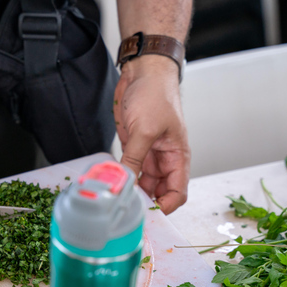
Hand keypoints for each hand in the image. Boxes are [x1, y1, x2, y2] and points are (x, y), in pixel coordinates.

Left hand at [114, 55, 190, 213]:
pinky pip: (127, 170)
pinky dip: (119, 178)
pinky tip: (108, 182)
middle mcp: (164, 159)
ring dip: (129, 191)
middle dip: (143, 202)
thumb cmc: (155, 94)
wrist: (143, 72)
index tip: (146, 213)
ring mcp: (147, 154)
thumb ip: (135, 158)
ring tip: (113, 198)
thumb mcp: (145, 129)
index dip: (165, 206)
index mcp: (178, 156)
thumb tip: (125, 184)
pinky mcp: (132, 149)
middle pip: (157, 192)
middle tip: (123, 209)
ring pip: (140, 184)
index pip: (177, 192)